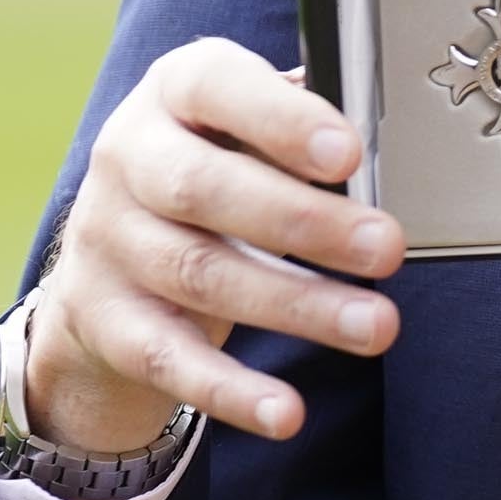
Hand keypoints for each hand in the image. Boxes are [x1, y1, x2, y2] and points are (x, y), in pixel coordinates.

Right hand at [25, 38, 404, 450]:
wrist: (107, 254)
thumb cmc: (215, 170)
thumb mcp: (242, 126)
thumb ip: (300, 125)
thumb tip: (393, 147)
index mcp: (173, 91)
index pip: (215, 87)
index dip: (280, 119)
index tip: (350, 154)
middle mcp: (128, 158)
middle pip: (205, 188)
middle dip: (304, 222)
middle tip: (388, 249)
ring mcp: (109, 242)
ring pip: (201, 275)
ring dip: (297, 306)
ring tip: (376, 326)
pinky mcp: (107, 322)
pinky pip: (170, 361)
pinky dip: (231, 390)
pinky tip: (288, 412)